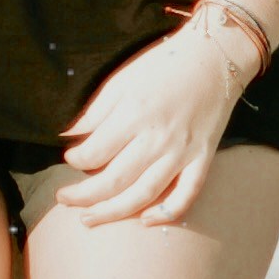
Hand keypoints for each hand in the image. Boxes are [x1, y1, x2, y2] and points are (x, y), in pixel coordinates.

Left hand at [56, 24, 257, 230]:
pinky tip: (144, 221)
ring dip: (112, 212)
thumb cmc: (163, 65)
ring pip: (143, 194)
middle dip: (83, 195)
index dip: (76, 160)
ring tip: (88, 219)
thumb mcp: (122, 80)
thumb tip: (67, 136)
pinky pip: (187, 194)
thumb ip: (95, 112)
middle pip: (114, 180)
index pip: (95, 152)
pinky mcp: (203, 158)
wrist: (214, 57)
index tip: (70, 158)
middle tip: (64, 199)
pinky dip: (167, 213)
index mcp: (134, 114)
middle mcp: (157, 137)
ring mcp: (182, 151)